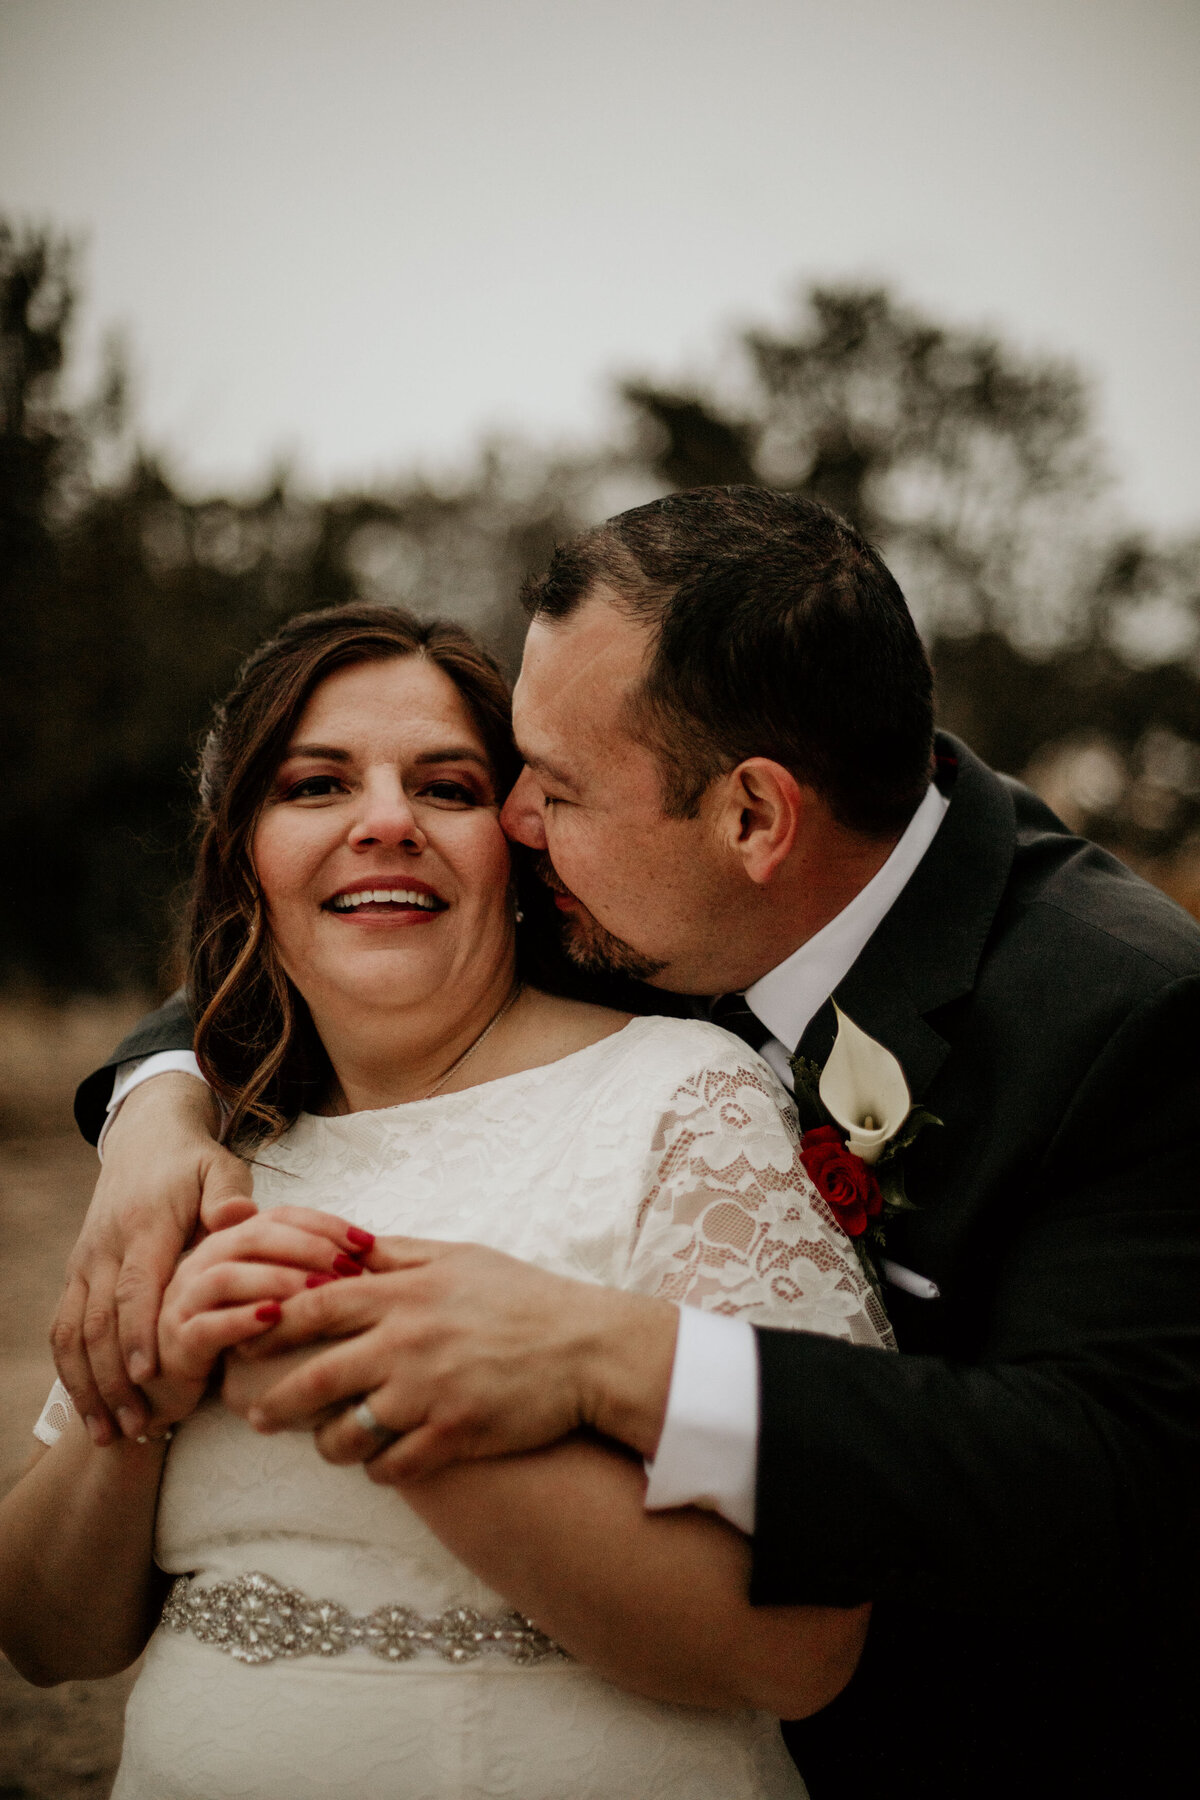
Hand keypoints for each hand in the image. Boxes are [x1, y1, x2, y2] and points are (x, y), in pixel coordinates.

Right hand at [51, 1073, 254, 1444]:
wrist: (145, 1137)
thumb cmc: (194, 1162)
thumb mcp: (221, 1167)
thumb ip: (228, 1196)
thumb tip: (235, 1219)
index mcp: (143, 1226)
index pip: (135, 1285)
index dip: (139, 1331)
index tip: (148, 1374)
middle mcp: (105, 1249)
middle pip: (98, 1321)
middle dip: (113, 1378)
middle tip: (135, 1425)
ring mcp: (85, 1263)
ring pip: (73, 1333)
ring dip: (89, 1386)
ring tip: (111, 1432)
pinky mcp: (76, 1274)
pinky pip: (62, 1329)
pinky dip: (72, 1373)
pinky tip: (88, 1410)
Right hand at [154, 1208, 374, 1426]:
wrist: (171, 1378)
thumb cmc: (232, 1326)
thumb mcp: (266, 1288)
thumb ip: (300, 1265)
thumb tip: (360, 1247)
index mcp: (228, 1241)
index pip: (279, 1216)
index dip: (324, 1224)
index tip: (367, 1242)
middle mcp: (202, 1261)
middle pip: (254, 1237)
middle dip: (308, 1248)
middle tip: (349, 1268)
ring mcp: (185, 1299)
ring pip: (227, 1277)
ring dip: (278, 1280)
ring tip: (319, 1292)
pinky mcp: (177, 1340)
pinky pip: (206, 1324)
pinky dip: (241, 1320)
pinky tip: (275, 1320)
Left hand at [237, 1237, 679, 1479]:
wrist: (587, 1348)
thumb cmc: (522, 1297)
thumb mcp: (458, 1257)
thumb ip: (396, 1256)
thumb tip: (346, 1246)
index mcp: (403, 1295)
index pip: (312, 1307)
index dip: (270, 1324)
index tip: (245, 1337)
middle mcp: (407, 1344)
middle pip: (314, 1378)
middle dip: (275, 1402)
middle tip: (256, 1414)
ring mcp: (429, 1394)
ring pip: (346, 1434)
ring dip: (327, 1444)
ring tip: (326, 1443)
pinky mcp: (454, 1436)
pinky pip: (391, 1466)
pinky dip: (378, 1468)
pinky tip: (380, 1462)